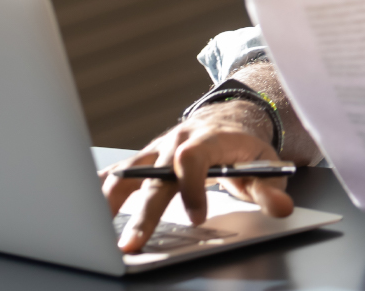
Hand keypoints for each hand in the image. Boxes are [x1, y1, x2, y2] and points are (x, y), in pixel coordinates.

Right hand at [100, 101, 294, 251]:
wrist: (228, 121)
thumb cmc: (245, 150)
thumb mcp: (266, 168)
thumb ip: (271, 191)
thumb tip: (282, 209)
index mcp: (208, 140)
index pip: (193, 158)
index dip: (192, 186)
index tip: (198, 217)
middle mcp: (176, 142)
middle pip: (155, 177)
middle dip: (143, 212)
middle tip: (132, 244)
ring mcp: (156, 151)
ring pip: (128, 174)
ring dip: (110, 203)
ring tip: (93, 231)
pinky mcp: (144, 160)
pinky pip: (117, 173)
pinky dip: (100, 189)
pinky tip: (82, 207)